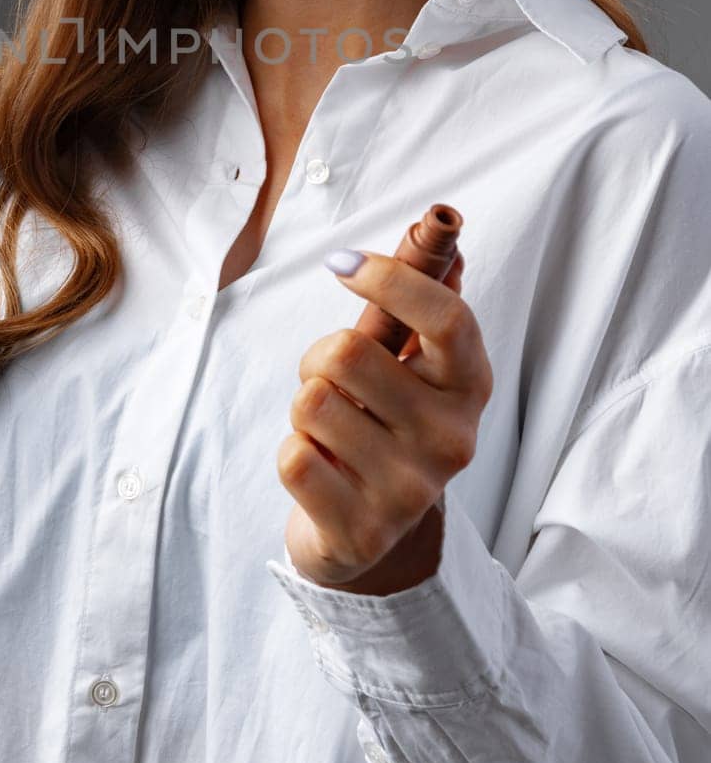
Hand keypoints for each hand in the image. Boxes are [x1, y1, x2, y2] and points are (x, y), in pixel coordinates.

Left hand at [278, 250, 492, 591]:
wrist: (370, 534)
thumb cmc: (386, 423)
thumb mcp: (412, 362)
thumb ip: (421, 297)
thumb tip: (443, 228)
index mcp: (470, 386)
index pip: (446, 317)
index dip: (389, 277)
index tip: (340, 262)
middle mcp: (451, 439)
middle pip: (346, 353)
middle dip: (318, 357)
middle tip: (333, 383)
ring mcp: (409, 490)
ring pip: (311, 402)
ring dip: (304, 409)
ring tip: (332, 432)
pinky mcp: (362, 531)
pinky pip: (293, 457)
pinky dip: (293, 454)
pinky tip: (322, 473)